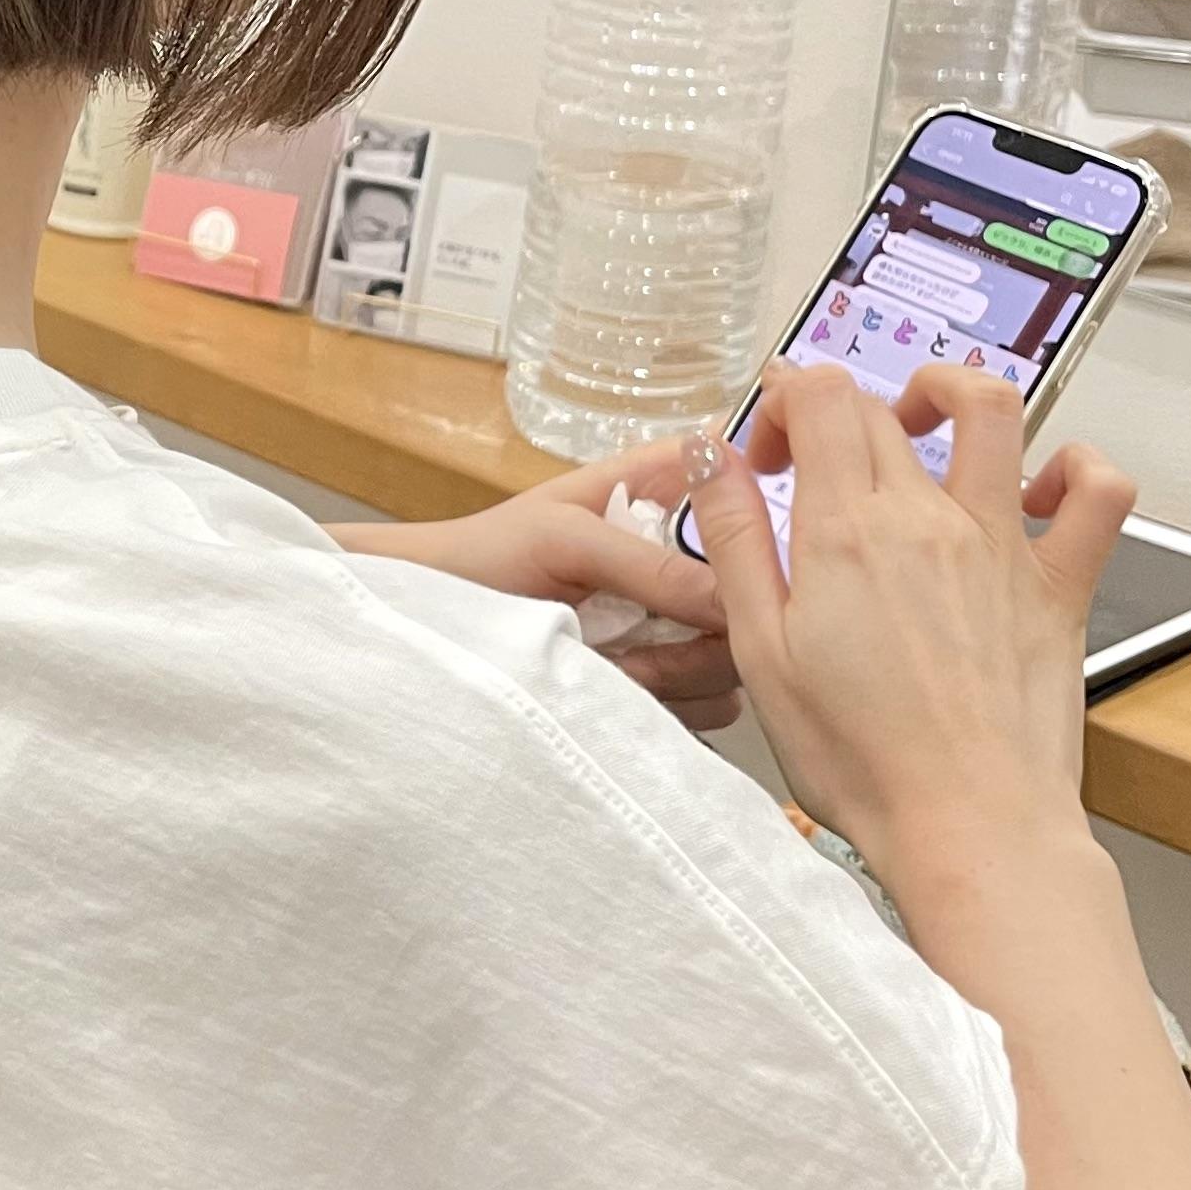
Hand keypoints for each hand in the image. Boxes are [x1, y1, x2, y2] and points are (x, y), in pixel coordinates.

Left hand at [335, 438, 742, 731]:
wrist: (429, 635)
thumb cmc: (479, 558)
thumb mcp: (562, 539)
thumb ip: (649, 564)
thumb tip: (735, 603)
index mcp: (659, 492)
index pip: (745, 482)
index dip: (761, 514)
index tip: (747, 555)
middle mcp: (679, 559)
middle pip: (757, 589)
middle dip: (715, 620)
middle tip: (650, 634)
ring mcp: (674, 624)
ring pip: (738, 655)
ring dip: (684, 670)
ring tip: (615, 664)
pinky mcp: (662, 685)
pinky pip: (708, 706)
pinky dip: (669, 706)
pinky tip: (615, 691)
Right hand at [687, 360, 1134, 900]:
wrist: (970, 830)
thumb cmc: (865, 762)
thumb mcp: (761, 651)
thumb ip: (735, 540)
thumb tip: (710, 455)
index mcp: (847, 531)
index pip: (821, 395)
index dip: (786, 399)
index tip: (769, 450)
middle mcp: (930, 520)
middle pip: (882, 409)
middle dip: (836, 414)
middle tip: (813, 468)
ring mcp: (1005, 546)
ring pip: (995, 411)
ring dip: (952, 391)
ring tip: (922, 419)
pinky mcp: (1060, 586)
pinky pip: (1098, 494)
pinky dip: (1077, 467)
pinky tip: (1038, 485)